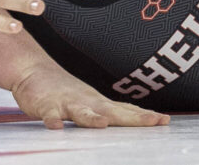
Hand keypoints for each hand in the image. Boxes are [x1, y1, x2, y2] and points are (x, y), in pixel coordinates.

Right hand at [12, 61, 170, 129]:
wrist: (33, 70)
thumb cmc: (65, 91)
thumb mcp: (91, 102)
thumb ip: (111, 111)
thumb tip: (138, 117)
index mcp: (98, 103)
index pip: (126, 111)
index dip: (145, 116)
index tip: (165, 121)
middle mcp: (87, 101)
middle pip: (113, 112)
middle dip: (133, 118)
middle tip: (154, 121)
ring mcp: (67, 102)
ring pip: (81, 112)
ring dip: (92, 119)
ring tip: (103, 125)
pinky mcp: (46, 105)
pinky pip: (49, 114)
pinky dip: (52, 120)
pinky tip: (56, 127)